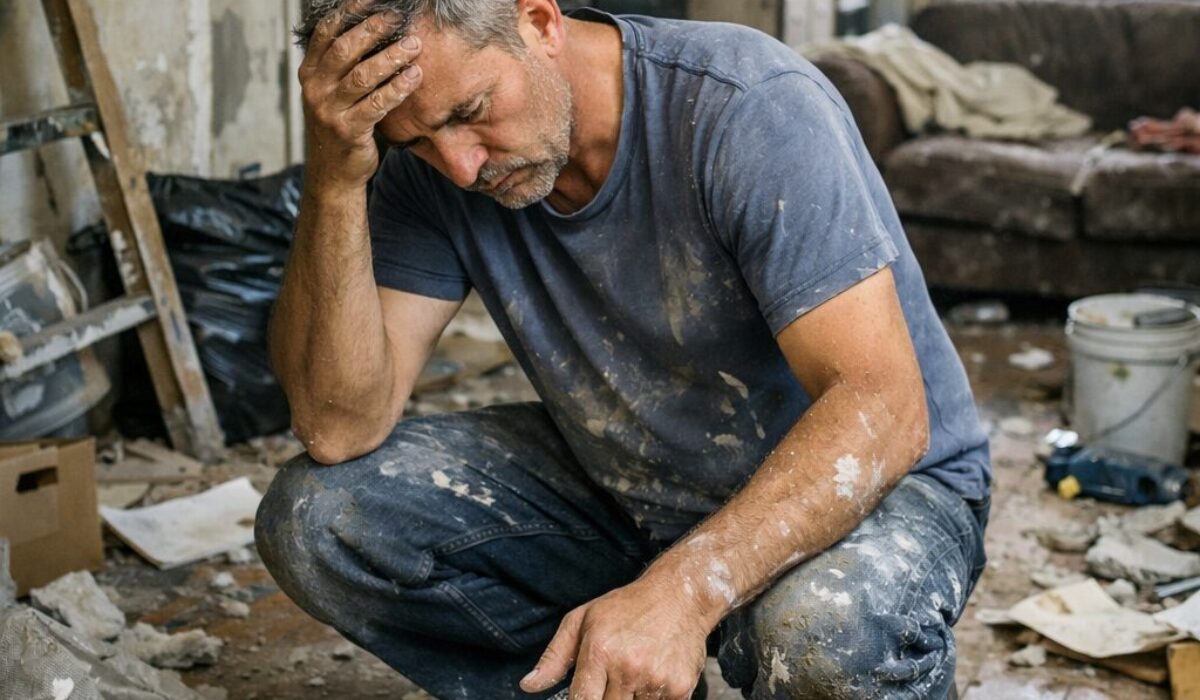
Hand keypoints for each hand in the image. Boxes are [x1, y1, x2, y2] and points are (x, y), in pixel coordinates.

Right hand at [299, 0, 423, 189]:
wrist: (333, 172)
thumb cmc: (341, 124)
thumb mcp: (332, 92)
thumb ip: (343, 65)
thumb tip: (375, 29)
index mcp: (310, 72)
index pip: (326, 31)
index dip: (349, 11)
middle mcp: (315, 88)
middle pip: (344, 49)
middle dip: (373, 29)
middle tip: (397, 18)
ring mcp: (329, 110)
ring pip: (362, 76)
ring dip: (391, 57)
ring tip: (414, 45)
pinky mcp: (348, 130)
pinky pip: (377, 104)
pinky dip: (397, 88)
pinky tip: (414, 77)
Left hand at [521, 578, 709, 699]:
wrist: (681, 596)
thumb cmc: (627, 607)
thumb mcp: (583, 620)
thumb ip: (555, 657)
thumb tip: (528, 686)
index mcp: (599, 651)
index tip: (584, 697)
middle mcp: (628, 667)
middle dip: (606, 698)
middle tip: (612, 678)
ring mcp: (656, 680)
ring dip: (631, 698)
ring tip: (635, 671)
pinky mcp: (680, 689)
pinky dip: (653, 698)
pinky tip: (654, 674)